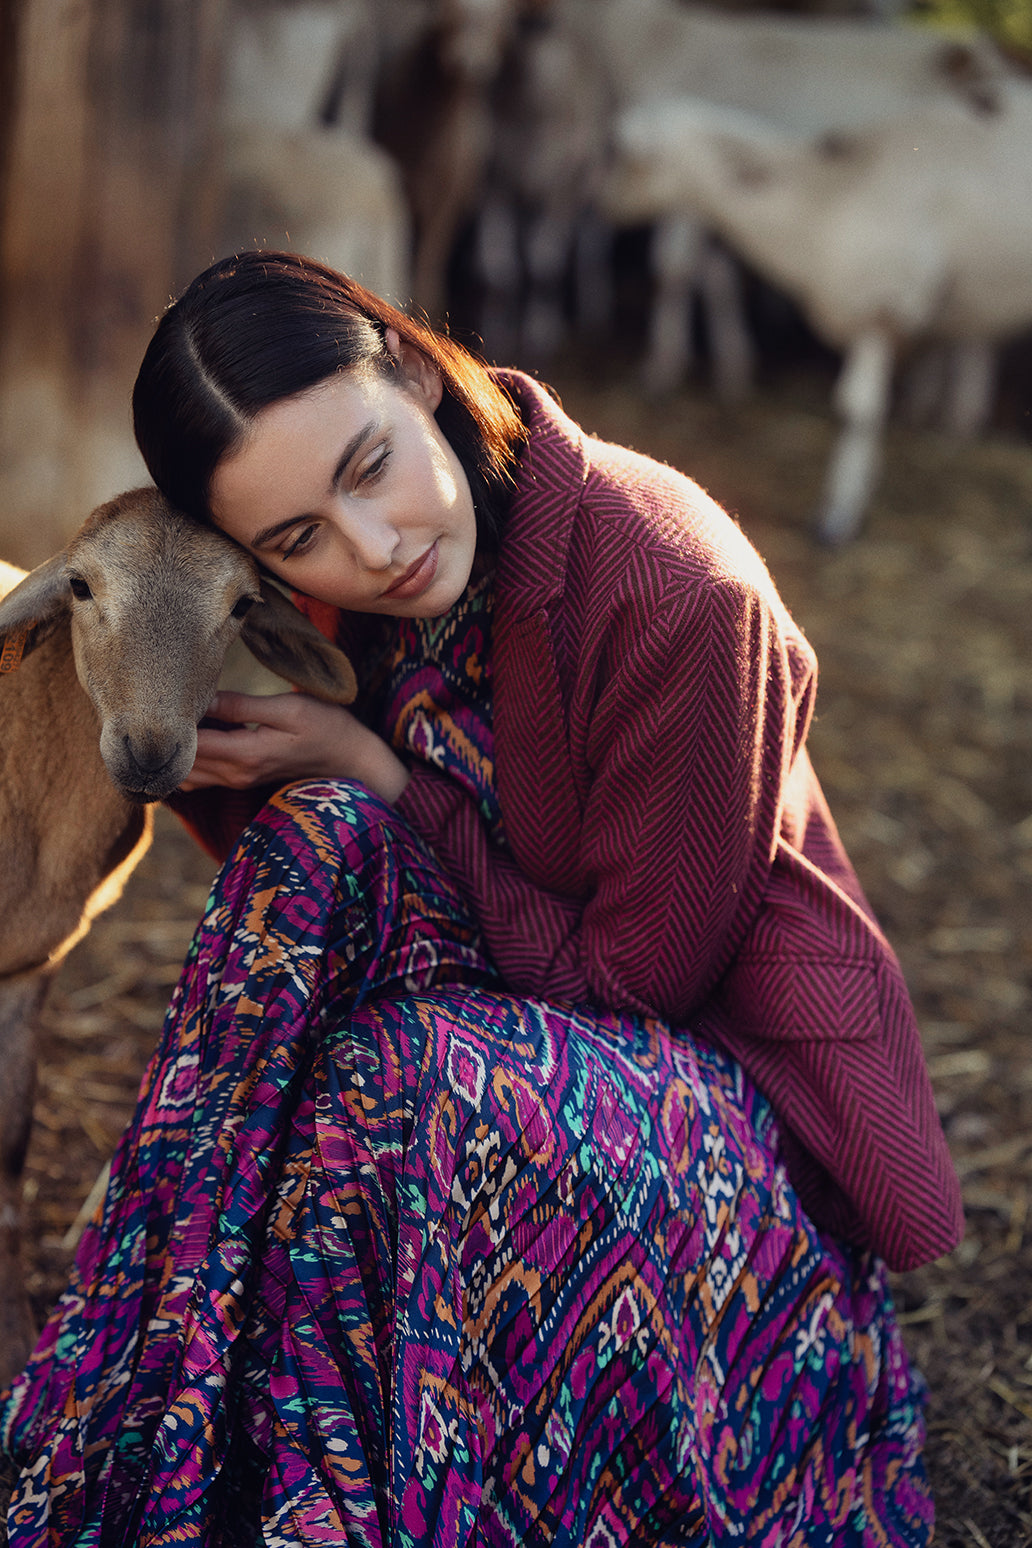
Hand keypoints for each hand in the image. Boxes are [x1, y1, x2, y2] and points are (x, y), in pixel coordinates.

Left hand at [180, 690, 410, 803]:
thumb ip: (240, 706)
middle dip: (164, 739)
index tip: (158, 698)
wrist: (353, 761)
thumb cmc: (327, 728)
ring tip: (172, 717)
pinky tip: (194, 731)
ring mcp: (237, 780)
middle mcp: (235, 774)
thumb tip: (201, 699)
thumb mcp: (288, 708)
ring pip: (186, 772)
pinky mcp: (241, 778)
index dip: (167, 725)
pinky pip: (200, 774)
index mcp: (245, 754)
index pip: (188, 746)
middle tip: (154, 704)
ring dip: (175, 750)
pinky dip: (189, 757)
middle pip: (179, 763)